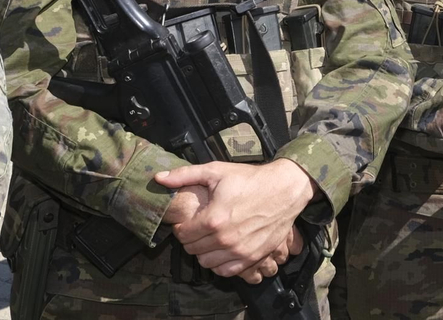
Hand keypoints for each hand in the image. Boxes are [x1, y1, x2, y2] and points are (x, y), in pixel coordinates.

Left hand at [155, 159, 315, 280]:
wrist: (284, 189)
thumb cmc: (250, 179)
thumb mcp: (216, 171)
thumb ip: (184, 175)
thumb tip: (158, 178)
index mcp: (213, 219)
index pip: (183, 235)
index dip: (181, 227)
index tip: (187, 221)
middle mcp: (225, 239)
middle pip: (193, 250)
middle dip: (191, 239)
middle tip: (197, 228)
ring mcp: (240, 251)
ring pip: (207, 263)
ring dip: (204, 252)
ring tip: (209, 238)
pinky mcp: (253, 257)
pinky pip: (226, 271)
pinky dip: (220, 263)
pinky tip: (222, 249)